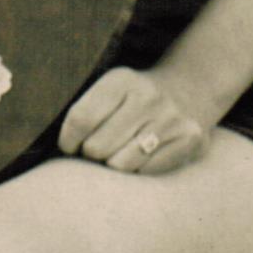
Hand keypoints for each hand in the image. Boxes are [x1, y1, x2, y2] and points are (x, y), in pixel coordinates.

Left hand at [59, 64, 217, 176]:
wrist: (191, 87)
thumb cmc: (134, 97)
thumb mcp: (109, 88)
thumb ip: (85, 112)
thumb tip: (61, 149)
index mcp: (121, 80)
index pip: (82, 118)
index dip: (68, 140)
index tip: (69, 146)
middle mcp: (149, 97)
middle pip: (98, 147)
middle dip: (91, 153)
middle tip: (97, 148)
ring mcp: (172, 119)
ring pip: (121, 164)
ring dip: (113, 163)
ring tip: (118, 151)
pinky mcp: (190, 140)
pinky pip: (146, 171)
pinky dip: (137, 169)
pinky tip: (141, 154)